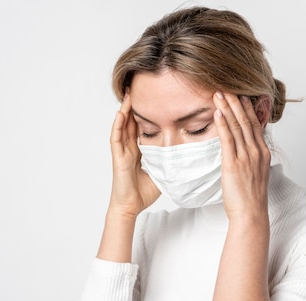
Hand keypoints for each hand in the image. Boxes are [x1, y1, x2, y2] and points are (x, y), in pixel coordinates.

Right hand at [108, 94, 160, 217]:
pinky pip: (116, 137)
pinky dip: (118, 125)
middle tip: (138, 89)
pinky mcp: (118, 157)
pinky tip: (120, 113)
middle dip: (134, 107)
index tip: (152, 100)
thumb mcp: (162, 172)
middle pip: (131, 122)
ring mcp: (122, 152)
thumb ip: (171, 162)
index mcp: (138, 151)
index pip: (141, 128)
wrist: (131, 206)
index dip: (145, 114)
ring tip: (128, 95)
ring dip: (124, 110)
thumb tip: (189, 157)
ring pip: (122, 126)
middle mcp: (129, 148)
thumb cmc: (143, 193)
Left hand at [213, 92, 270, 221]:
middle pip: (246, 121)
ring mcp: (247, 157)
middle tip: (226, 87)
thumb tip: (243, 149)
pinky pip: (228, 140)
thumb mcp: (254, 173)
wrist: (251, 214)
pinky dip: (223, 124)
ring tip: (219, 94)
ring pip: (237, 126)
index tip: (239, 95)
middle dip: (236, 103)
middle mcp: (257, 152)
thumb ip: (250, 158)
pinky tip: (218, 113)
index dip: (247, 108)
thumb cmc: (250, 198)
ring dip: (228, 108)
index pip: (255, 124)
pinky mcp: (234, 164)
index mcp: (262, 153)